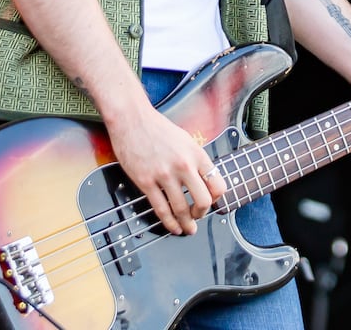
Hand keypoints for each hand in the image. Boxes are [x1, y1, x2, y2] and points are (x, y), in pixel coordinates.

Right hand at [105, 105, 224, 235]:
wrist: (132, 120)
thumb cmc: (158, 128)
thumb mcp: (186, 140)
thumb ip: (196, 159)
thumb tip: (204, 180)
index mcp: (196, 154)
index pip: (217, 184)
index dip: (217, 198)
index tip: (212, 202)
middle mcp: (184, 166)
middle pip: (203, 201)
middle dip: (202, 214)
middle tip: (198, 217)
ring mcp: (165, 175)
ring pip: (181, 209)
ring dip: (186, 224)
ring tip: (187, 229)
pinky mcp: (146, 182)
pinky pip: (161, 209)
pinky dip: (168, 222)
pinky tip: (172, 226)